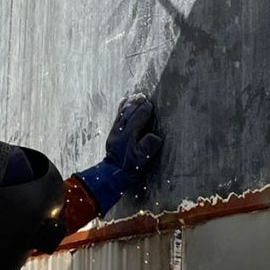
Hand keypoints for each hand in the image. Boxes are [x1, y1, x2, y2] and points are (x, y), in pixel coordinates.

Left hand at [74, 94, 163, 214]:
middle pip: (129, 112)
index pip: (138, 118)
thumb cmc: (129, 167)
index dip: (144, 110)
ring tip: (135, 96)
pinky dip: (121, 108)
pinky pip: (117, 116)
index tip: (150, 104)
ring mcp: (115, 131)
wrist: (113, 173)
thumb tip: (156, 136)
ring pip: (122, 113)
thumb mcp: (142, 159)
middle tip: (143, 96)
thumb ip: (149, 146)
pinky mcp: (113, 133)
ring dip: (129, 104)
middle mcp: (121, 130)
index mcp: (129, 134)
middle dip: (136, 104)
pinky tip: (124, 102)